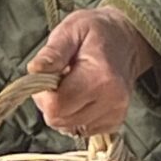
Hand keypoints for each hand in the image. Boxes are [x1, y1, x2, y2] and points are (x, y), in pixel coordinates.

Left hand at [28, 8, 160, 136]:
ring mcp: (116, 113)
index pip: (56, 106)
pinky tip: (81, 97)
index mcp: (100, 77)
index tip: (48, 77)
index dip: (43, 94)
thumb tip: (34, 70)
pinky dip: (74, 116)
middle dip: (50, 103)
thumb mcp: (70, 31)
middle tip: (58, 80)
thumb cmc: (95, 32)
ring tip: (71, 86)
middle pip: (60, 120)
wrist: (125, 40)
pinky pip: (80, 130)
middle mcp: (112, 100)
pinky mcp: (114, 122)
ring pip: (68, 127)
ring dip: (62, 110)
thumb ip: (52, 53)